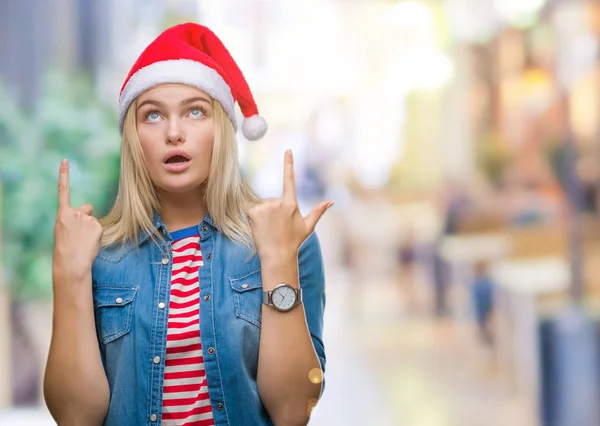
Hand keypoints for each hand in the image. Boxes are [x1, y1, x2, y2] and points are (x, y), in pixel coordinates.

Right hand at [52, 159, 102, 283]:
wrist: (71, 262)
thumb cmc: (66, 248)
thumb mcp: (65, 229)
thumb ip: (75, 217)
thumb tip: (90, 209)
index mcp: (62, 214)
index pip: (63, 190)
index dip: (64, 175)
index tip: (65, 160)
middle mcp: (75, 213)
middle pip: (87, 209)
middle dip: (86, 217)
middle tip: (79, 234)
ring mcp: (87, 219)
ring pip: (93, 220)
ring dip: (91, 229)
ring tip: (83, 242)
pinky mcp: (98, 226)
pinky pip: (100, 228)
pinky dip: (97, 235)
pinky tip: (90, 243)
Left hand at [247, 150, 332, 261]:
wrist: (277, 256)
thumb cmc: (293, 242)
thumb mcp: (308, 226)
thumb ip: (318, 211)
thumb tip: (332, 201)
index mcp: (291, 203)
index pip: (290, 179)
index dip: (288, 164)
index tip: (287, 150)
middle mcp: (277, 202)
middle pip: (273, 200)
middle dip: (274, 211)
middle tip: (277, 227)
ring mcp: (264, 207)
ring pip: (263, 206)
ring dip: (264, 215)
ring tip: (269, 229)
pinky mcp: (253, 212)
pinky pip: (252, 210)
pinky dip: (254, 218)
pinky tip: (260, 228)